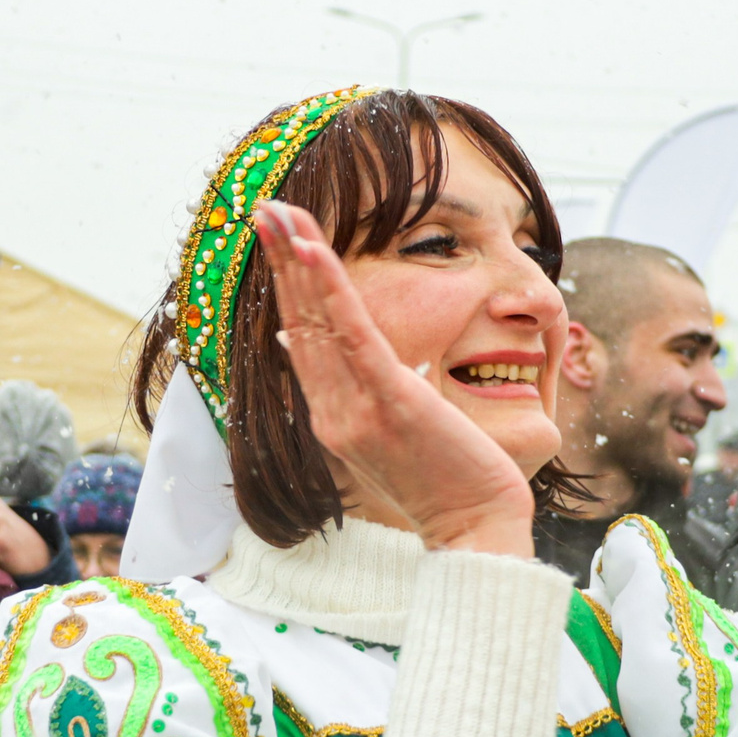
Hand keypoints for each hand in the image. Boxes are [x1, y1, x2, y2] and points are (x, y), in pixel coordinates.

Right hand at [254, 201, 534, 555]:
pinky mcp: (387, 400)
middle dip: (282, 260)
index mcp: (334, 417)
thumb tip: (365, 352)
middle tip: (263, 207)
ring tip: (277, 213)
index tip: (278, 241)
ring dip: (297, 260)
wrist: (474, 529)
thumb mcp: (401, 429)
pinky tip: (314, 251)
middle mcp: (332, 411)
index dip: (289, 287)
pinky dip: (329, 290)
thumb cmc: (450, 479)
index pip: (303, 339)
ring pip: (317, 320)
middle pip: (298, 320)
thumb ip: (373, 390)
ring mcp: (354, 407)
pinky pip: (351, 336)